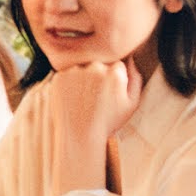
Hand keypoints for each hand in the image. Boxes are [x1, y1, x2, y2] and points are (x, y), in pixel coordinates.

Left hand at [34, 58, 136, 195]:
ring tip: (82, 101)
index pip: (116, 65)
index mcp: (115, 71)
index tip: (108, 94)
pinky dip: (68, 85)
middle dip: (97, 77)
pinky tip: (72, 101)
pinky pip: (66, 75)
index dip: (113, 80)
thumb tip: (132, 60)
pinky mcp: (59, 76)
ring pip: (81, 68)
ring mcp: (76, 70)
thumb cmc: (108, 123)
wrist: (80, 136)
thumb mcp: (132, 104)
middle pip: (99, 64)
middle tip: (94, 98)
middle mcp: (96, 66)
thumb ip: (136, 79)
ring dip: (82, 79)